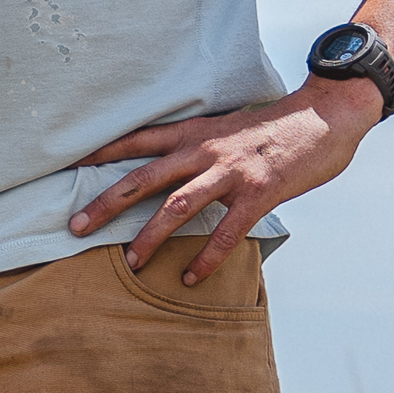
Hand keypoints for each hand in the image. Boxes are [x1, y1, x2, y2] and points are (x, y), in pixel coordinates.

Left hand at [68, 79, 381, 285]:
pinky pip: (225, 232)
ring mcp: (231, 171)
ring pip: (176, 206)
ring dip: (148, 236)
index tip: (68, 163)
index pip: (137, 139)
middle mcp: (204, 150)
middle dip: (106, 202)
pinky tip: (189, 278)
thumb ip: (199, 146)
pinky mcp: (259, 193)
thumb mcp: (227, 127)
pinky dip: (205, 258)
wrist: (325, 114)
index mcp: (194, 132)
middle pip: (143, 177)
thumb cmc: (276, 126)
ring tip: (129, 263)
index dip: (102, 151)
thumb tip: (174, 167)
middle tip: (75, 226)